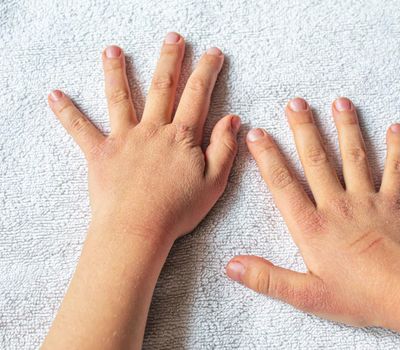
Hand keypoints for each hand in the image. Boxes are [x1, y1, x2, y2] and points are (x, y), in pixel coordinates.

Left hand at [48, 34, 239, 242]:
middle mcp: (152, 129)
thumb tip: (233, 119)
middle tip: (173, 37)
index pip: (198, 95)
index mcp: (181, 136)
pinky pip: (80, 129)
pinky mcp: (100, 153)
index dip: (207, 71)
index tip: (213, 53)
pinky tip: (54, 95)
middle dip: (170, 59)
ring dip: (117, 71)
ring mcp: (125, 138)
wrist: (137, 230)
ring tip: (113, 50)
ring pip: (120, 97)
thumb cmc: (177, 210)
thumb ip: (224, 147)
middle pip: (162, 86)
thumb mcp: (214, 182)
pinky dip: (67, 112)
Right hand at [226, 97, 399, 326]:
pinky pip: (396, 170)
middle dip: (304, 129)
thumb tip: (232, 266)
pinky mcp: (394, 203)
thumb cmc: (359, 297)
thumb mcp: (307, 296)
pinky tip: (395, 128)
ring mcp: (367, 200)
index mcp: (313, 226)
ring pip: (354, 156)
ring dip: (346, 127)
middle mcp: (338, 205)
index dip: (267, 157)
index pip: (283, 184)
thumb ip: (268, 278)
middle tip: (296, 102)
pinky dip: (396, 149)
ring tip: (340, 101)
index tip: (257, 133)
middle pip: (317, 159)